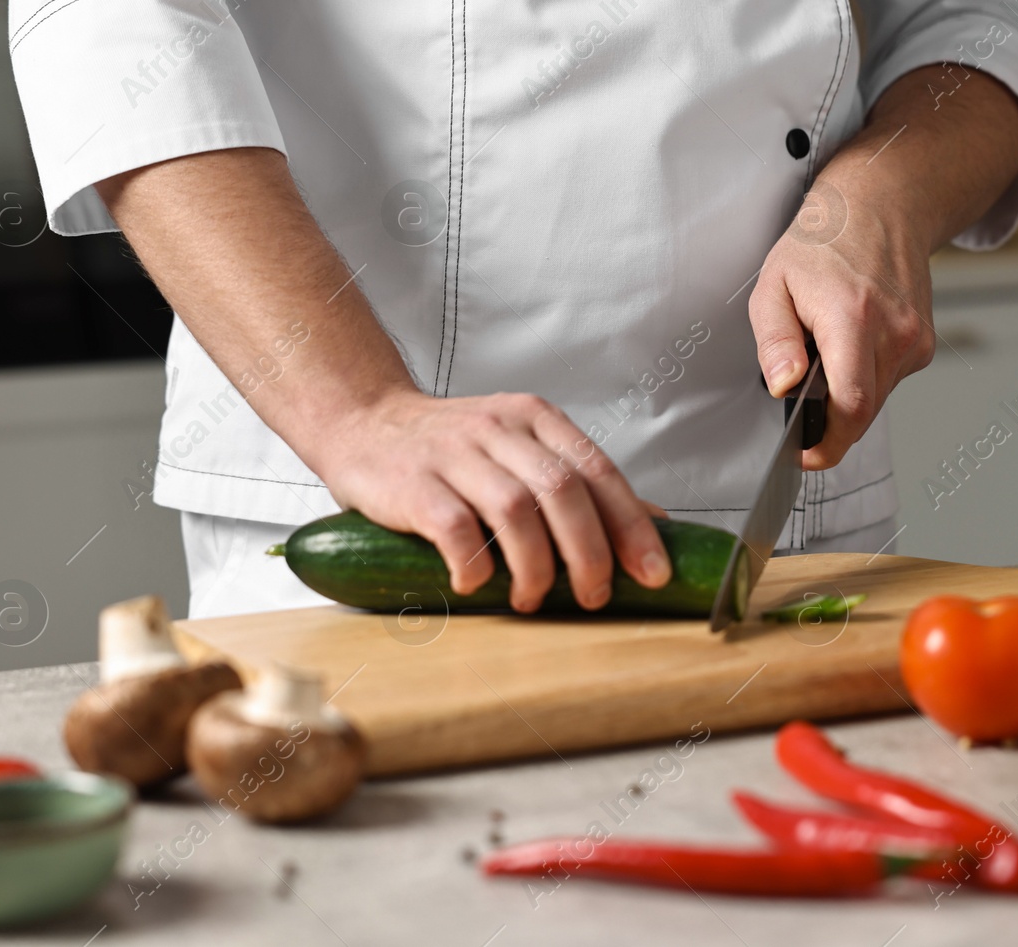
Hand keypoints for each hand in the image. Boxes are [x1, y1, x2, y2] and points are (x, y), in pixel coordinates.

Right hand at [316, 388, 671, 611]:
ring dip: (535, 568)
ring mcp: (454, 452)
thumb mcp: (521, 450)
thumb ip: (579, 482)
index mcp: (536, 418)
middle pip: (564, 492)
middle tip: (593, 596)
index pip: (599, 471)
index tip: (652, 572)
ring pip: (516, 511)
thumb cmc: (449, 448)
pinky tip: (476, 585)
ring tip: (533, 599)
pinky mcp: (413, 482)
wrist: (362, 422)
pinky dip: (475, 566)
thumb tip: (655, 523)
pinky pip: (455, 528)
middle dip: (589, 555)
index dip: (632, 527)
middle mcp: (500, 428)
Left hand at [748, 184, 934, 469]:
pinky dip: (864, 376)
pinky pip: (889, 381)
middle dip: (829, 419)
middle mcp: (895, 333)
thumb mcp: (774, 284)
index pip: (852, 406)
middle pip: (863, 412)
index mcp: (853, 318)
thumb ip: (775, 341)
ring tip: (825, 351)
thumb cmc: (823, 242)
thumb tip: (784, 387)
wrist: (881, 207)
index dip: (828, 442)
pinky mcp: (925, 345)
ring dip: (846, 394)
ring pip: (876, 399)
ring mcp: (917, 340)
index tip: (805, 455)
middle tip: (801, 395)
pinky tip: (851, 342)